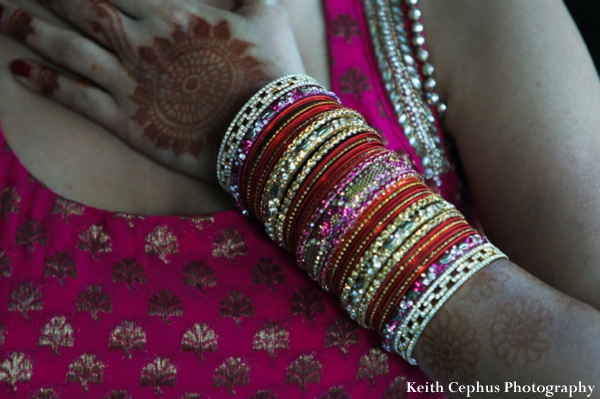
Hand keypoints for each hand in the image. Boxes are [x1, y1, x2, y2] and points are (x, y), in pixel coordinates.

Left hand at [0, 0, 304, 181]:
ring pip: (70, 48)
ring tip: (2, 15)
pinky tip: (19, 72)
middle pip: (83, 9)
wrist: (270, 130)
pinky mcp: (127, 121)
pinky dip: (46, 84)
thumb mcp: (268, 13)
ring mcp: (131, 81)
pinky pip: (78, 98)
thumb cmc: (273, 71)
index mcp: (173, 13)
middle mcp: (143, 41)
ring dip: (32, 30)